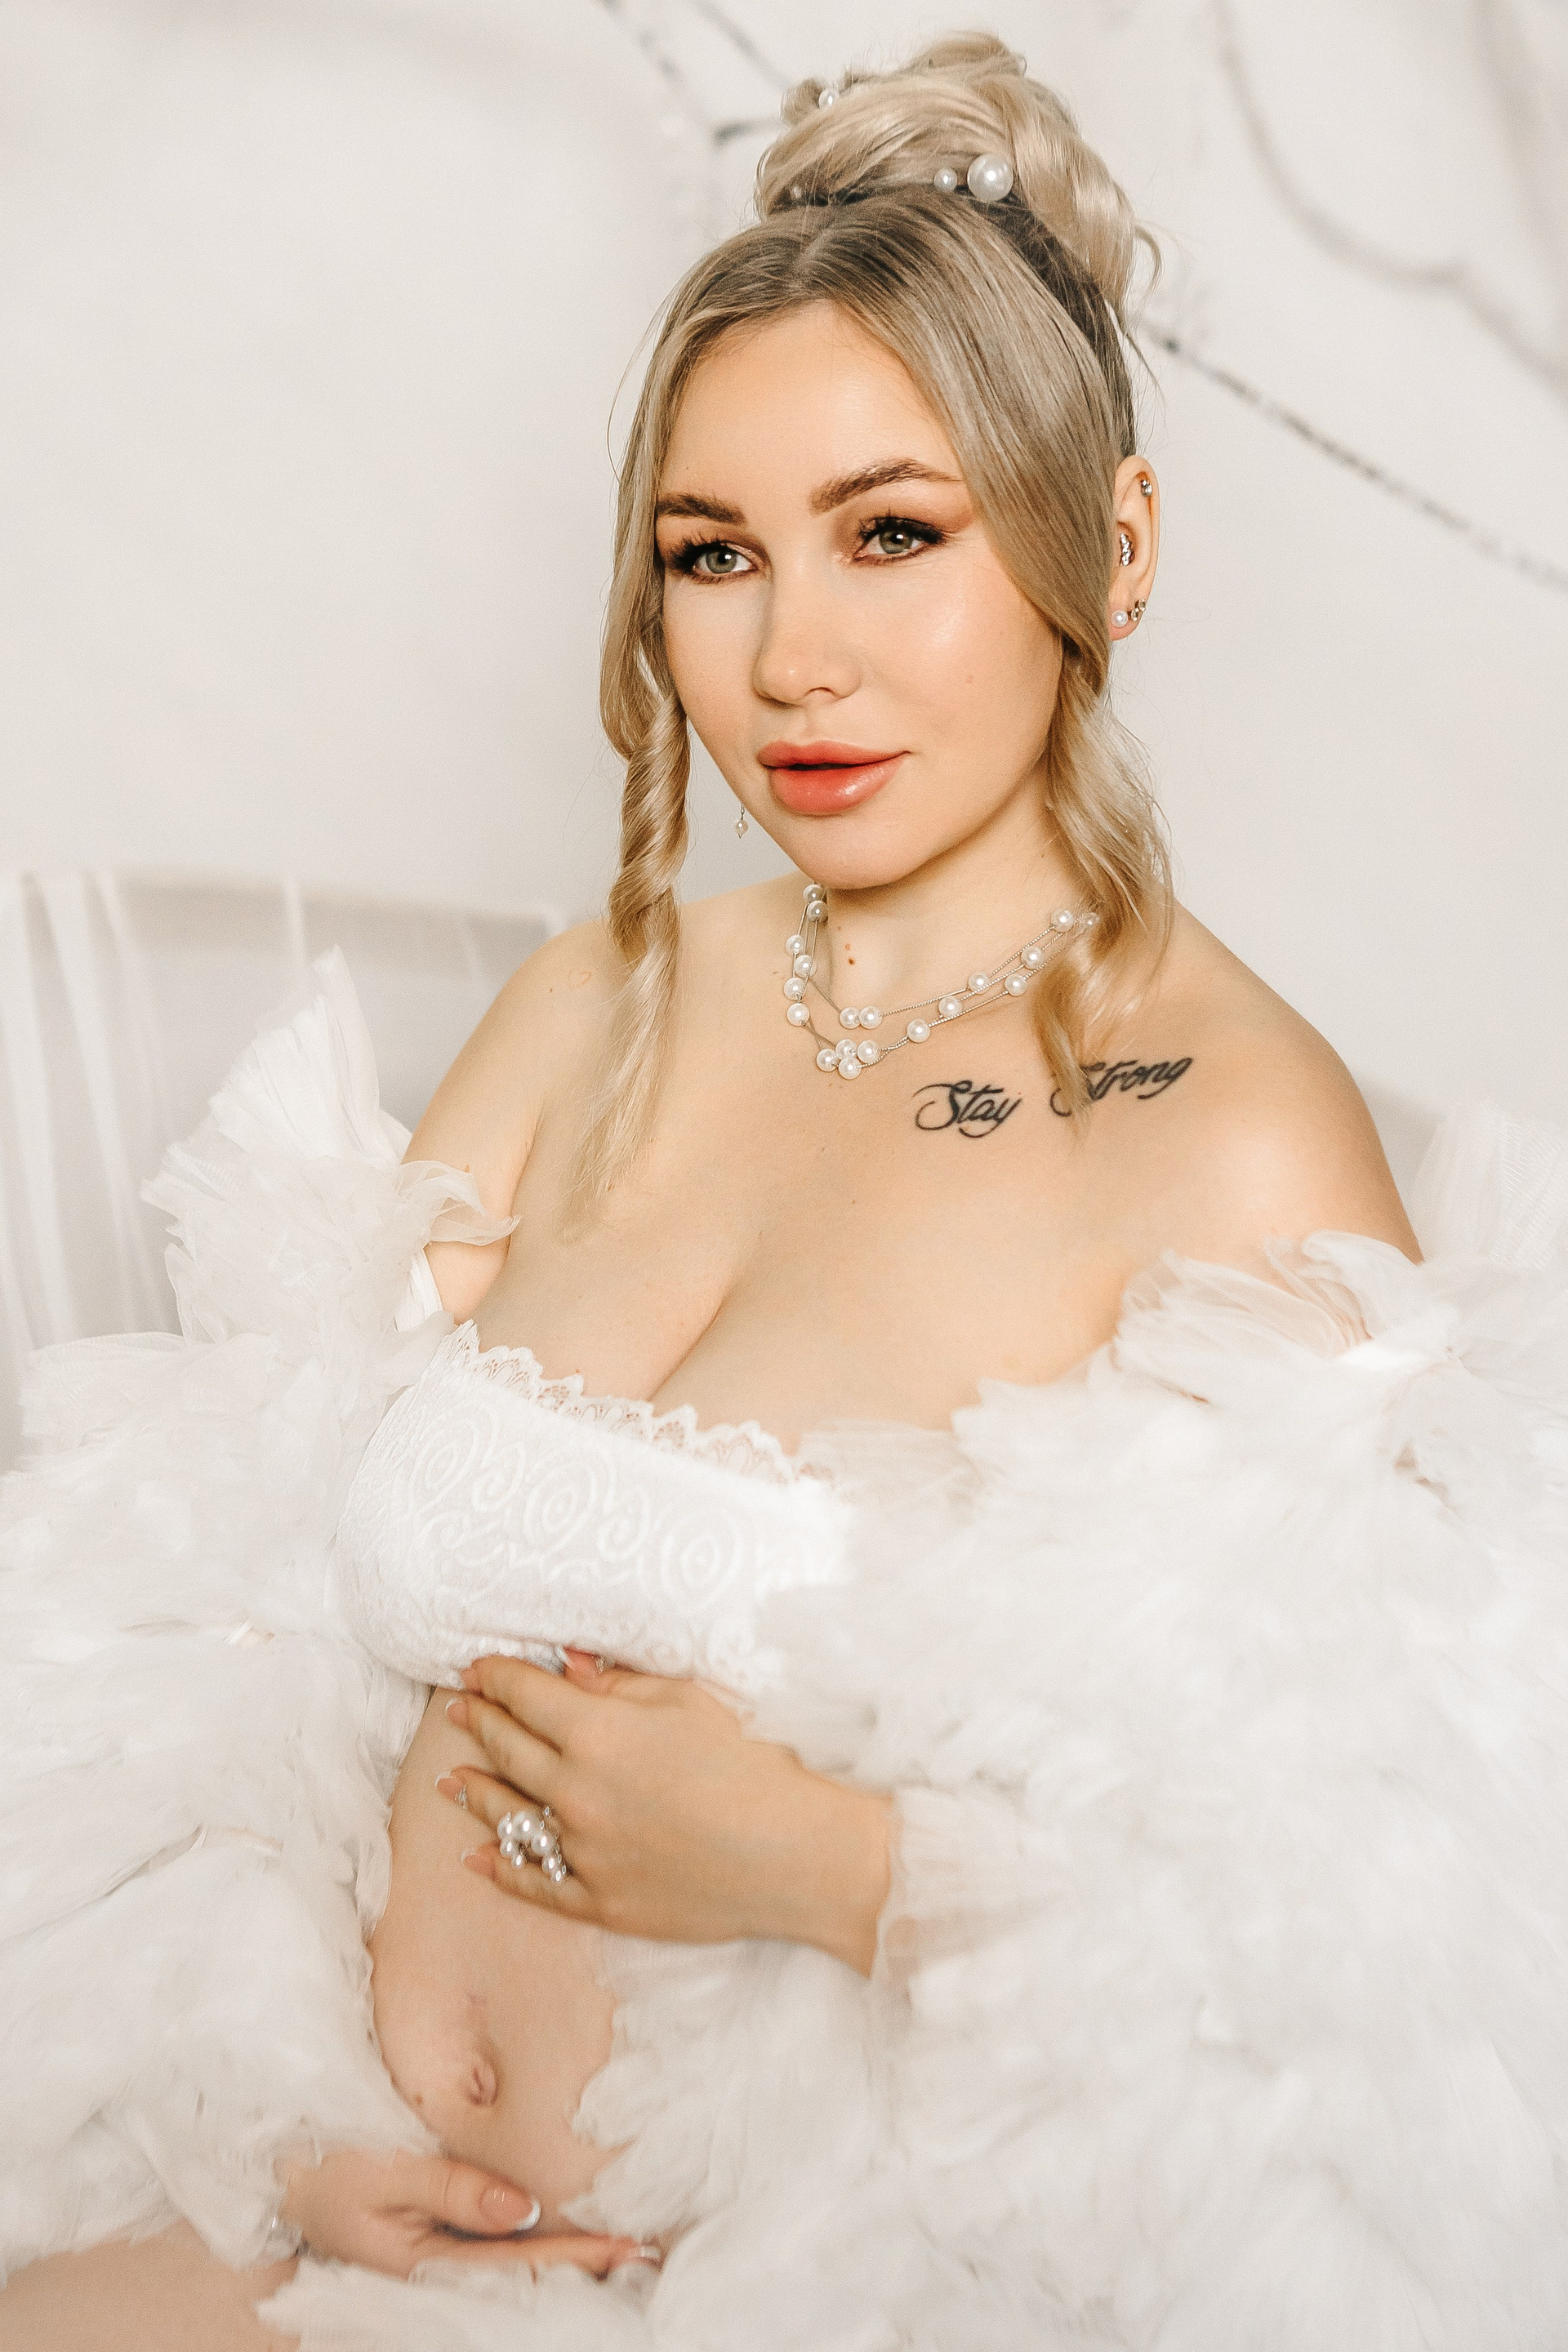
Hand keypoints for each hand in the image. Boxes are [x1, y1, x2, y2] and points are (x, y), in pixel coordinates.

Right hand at [280, 2149, 656, 2278]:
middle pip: (524, 2277)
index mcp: (421, 2266)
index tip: (633, 2245)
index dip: (579, 2257)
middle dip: (587, 2266)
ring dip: (569, 2257)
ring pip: (513, 2266)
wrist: (277, 2164)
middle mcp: (433, 2273)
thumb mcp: (386, 2168)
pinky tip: (569, 2231)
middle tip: (651, 2251)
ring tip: (629, 2248)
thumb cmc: (327, 2157)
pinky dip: (537, 2242)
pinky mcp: (431, 2242)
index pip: (518, 2267)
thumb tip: (525, 2211)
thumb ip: (454, 2188)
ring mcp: (432, 2261)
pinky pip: (493, 2250)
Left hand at [439, 1652, 889, 1972]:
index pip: (526, 1696)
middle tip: (459, 1710)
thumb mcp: (688, 1701)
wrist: (793, 1852)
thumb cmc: (751, 1761)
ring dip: (475, 1792)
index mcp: (598, 1734)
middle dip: (480, 1723)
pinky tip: (476, 1858)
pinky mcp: (600, 1901)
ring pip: (510, 1816)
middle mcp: (577, 1792)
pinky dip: (501, 1869)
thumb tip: (565, 1666)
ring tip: (449, 1777)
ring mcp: (584, 1852)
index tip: (477, 1668)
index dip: (496, 1677)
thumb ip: (618, 1685)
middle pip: (510, 1750)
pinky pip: (534, 1884)